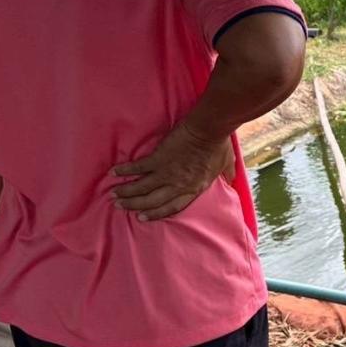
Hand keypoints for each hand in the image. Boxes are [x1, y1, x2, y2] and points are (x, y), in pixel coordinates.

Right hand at [111, 122, 234, 220]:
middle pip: (152, 201)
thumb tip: (231, 181)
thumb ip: (227, 176)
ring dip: (126, 192)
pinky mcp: (158, 159)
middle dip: (135, 205)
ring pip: (142, 188)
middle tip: (120, 207)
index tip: (142, 217)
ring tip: (113, 195)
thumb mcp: (226, 165)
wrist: (210, 129)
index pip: (172, 208)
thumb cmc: (219, 145)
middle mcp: (178, 185)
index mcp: (194, 188)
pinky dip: (125, 170)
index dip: (156, 214)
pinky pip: (138, 168)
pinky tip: (113, 172)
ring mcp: (167, 173)